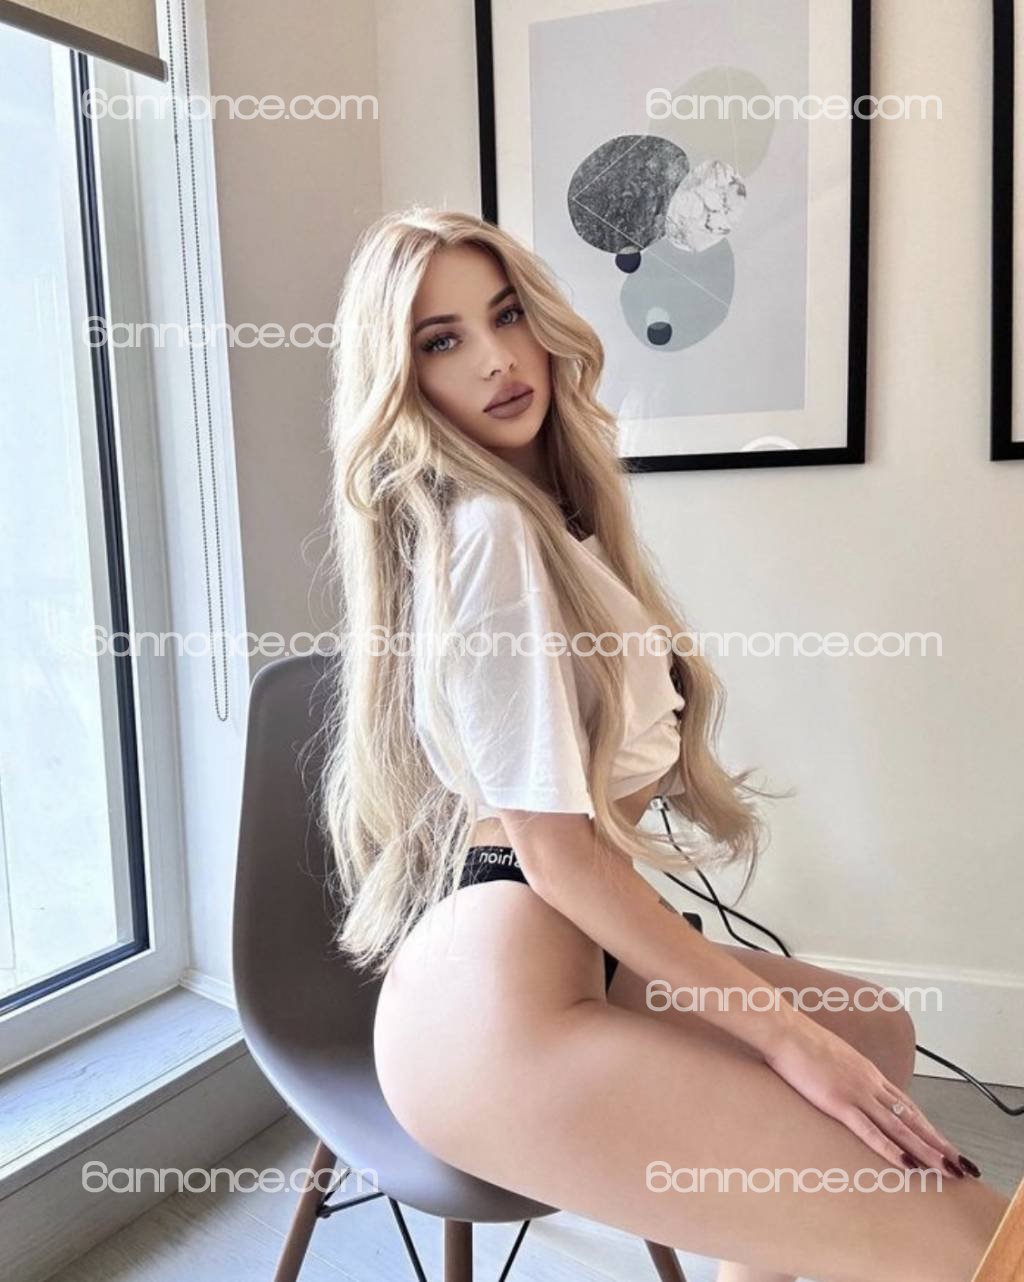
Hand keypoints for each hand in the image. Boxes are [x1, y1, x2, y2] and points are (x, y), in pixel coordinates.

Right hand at [763, 1015, 970, 1175]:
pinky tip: (906, 1164)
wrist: (785, 1030)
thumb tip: (844, 1082)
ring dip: (926, 1150)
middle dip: (937, 1142)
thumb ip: (844, 1071)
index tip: (943, 1143)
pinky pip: (870, 1131)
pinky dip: (891, 1149)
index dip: (927, 1126)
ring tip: (946, 1169)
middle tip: (960, 1164)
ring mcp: (856, 1093)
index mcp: (868, 1073)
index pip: (907, 1104)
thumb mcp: (832, 1055)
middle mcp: (870, 1083)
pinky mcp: (839, 1102)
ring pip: (900, 1127)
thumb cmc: (800, 1041)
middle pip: (912, 1117)